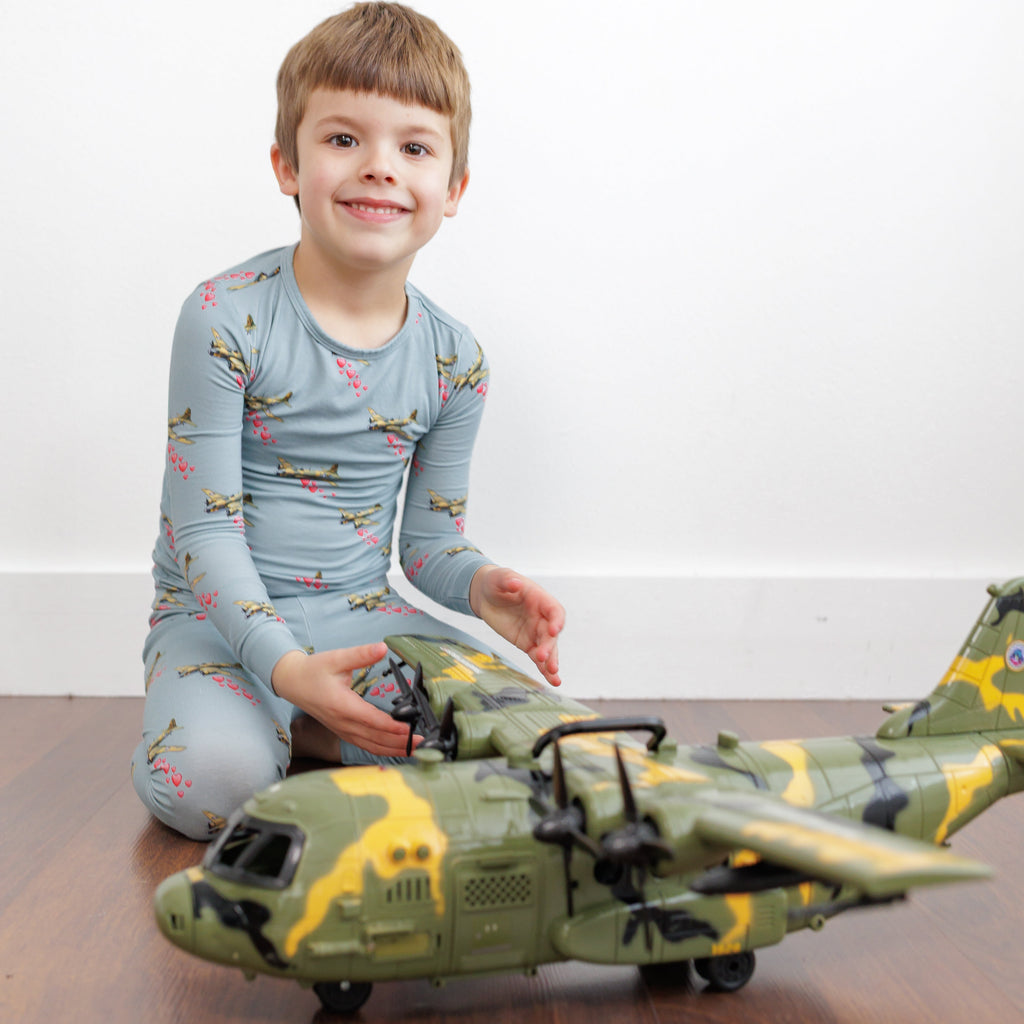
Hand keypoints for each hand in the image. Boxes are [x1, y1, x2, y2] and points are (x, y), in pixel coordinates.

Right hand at [270, 643, 414, 757]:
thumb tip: (382, 647)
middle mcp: (342, 722)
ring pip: (370, 746)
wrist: (293, 683)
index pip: (370, 720)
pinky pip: (365, 745)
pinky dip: (382, 749)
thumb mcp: (337, 658)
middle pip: (374, 738)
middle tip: (422, 744)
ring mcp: (342, 730)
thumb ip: (361, 654)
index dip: (390, 726)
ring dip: (393, 750)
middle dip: (399, 743)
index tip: (408, 729)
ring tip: (415, 750)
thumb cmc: (314, 671)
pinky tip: (397, 750)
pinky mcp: (343, 732)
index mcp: (342, 705)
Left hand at [469, 566, 564, 685]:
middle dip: (549, 646)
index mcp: (539, 598)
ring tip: (554, 675)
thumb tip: (515, 583)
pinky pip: (537, 657)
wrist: (486, 594)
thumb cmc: (497, 582)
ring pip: (548, 648)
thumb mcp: (500, 577)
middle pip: (550, 633)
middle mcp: (541, 616)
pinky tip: (552, 680)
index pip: (554, 610)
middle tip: (542, 656)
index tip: (554, 629)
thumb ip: (507, 579)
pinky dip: (544, 668)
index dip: (556, 620)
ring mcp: (535, 631)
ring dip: (551, 661)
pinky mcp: (527, 643)